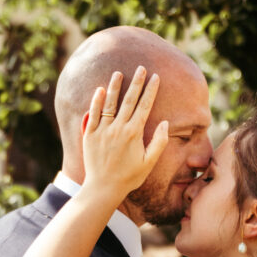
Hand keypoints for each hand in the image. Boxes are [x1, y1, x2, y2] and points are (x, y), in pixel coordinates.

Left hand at [83, 66, 168, 200]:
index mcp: (134, 133)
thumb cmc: (129, 177)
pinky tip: (100, 90)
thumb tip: (166, 123)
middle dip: (137, 82)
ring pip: (110, 103)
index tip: (155, 76)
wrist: (103, 188)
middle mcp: (118, 128)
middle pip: (129, 100)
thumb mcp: (149, 162)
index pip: (145, 106)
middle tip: (141, 68)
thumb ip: (159, 142)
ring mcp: (103, 130)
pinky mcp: (90, 134)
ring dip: (115, 86)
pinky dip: (96, 101)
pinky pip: (93, 113)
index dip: (151, 90)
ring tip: (118, 73)